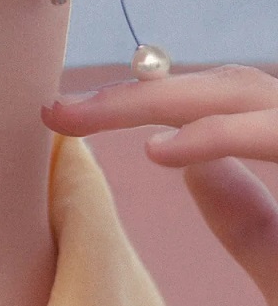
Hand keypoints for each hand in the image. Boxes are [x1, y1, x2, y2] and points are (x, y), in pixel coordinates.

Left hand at [41, 64, 277, 305]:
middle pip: (226, 87)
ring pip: (249, 93)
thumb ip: (245, 218)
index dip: (150, 98)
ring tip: (88, 117)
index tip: (70, 115)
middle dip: (136, 95)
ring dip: (164, 103)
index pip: (223, 102)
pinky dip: (223, 136)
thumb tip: (180, 156)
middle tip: (57, 111)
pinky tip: (162, 153)